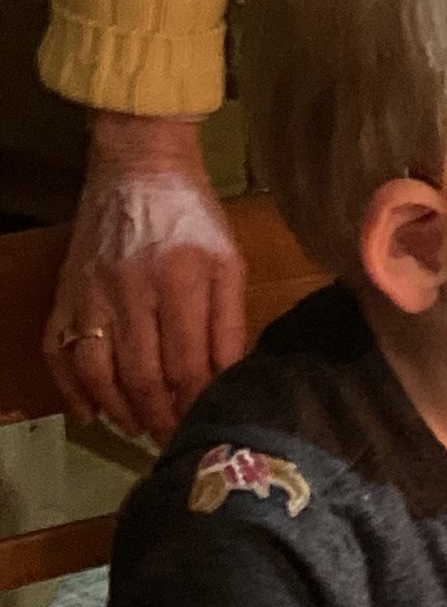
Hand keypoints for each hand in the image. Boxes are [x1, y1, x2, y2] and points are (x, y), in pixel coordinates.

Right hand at [49, 115, 248, 441]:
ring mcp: (90, 292)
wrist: (138, 168)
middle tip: (172, 438)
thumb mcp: (229, 262)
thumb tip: (228, 378)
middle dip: (158, 415)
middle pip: (141, 373)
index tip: (205, 424)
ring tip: (138, 428)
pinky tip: (91, 411)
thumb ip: (229, 322)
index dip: (194, 401)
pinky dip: (70, 386)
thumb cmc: (194, 216)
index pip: (187, 360)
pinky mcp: (65, 292)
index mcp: (180, 279)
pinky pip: (57, 350)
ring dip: (117, 408)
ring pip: (97, 368)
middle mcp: (130, 289)